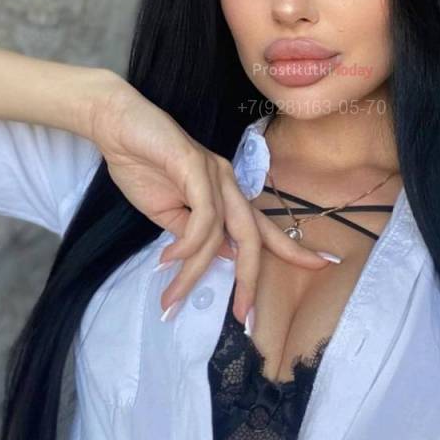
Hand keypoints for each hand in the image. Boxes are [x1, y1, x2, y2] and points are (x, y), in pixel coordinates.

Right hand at [89, 80, 332, 322]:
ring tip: (171, 296)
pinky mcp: (196, 165)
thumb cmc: (142, 165)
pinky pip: (204, 214)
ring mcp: (215, 173)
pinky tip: (169, 257)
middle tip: (244, 315)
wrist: (117, 124)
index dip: (292, 248)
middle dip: (253, 279)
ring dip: (194, 271)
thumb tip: (219, 259)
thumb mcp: (168, 214)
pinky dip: (189, 242)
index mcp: (226, 194)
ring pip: (221, 233)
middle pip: (253, 236)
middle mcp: (229, 183)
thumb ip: (194, 235)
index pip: (263, 227)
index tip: (322, 266)